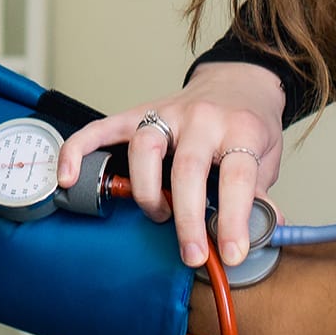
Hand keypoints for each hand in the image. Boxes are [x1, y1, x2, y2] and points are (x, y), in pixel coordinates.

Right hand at [56, 63, 284, 267]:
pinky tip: (68, 176)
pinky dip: (80, 149)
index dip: (234, 218)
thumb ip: (260, 193)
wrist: (238, 80)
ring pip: (144, 146)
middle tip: (191, 254)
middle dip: (187, 217)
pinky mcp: (139, 112)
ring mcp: (167, 112)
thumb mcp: (267, 157)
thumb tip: (266, 231)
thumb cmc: (250, 123)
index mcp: (240, 129)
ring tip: (156, 215)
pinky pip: (102, 128)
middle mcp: (201, 119)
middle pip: (187, 167)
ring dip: (146, 190)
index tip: (232, 253)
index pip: (237, 176)